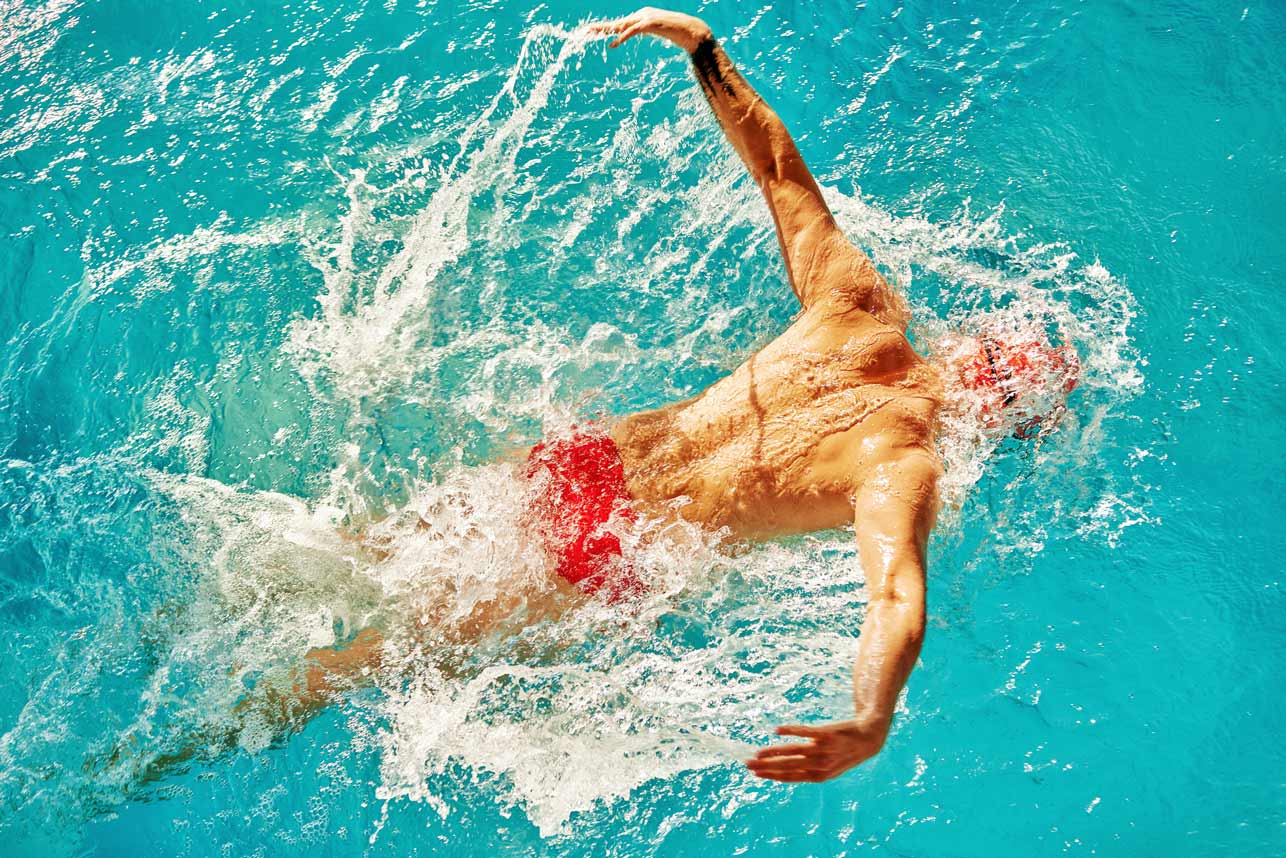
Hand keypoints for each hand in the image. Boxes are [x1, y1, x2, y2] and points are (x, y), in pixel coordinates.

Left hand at [587, 7, 713, 52]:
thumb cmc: (677, 34)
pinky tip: (614, 43)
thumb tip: (639, 38)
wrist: (693, 31)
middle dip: (601, 27)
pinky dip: (623, 36)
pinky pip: (634, 30)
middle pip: (617, 22)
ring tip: (593, 34)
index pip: (620, 23)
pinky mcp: (652, 23)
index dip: (606, 28)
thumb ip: (646, 32)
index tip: (593, 33)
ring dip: (607, 30)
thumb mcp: (657, 32)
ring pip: (622, 24)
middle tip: (585, 32)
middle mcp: (641, 14)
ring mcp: (646, 17)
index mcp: (641, 17)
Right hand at [746, 718, 888, 782]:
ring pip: (793, 751)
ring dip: (774, 752)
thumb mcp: (829, 768)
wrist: (868, 738)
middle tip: (748, 764)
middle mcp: (820, 764)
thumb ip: (808, 770)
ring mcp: (823, 749)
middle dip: (766, 766)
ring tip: (758, 753)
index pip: (790, 777)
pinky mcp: (826, 734)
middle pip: (788, 766)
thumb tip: (784, 771)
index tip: (756, 774)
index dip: (772, 776)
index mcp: (819, 776)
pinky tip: (777, 730)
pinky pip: (805, 732)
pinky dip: (790, 731)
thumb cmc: (845, 753)